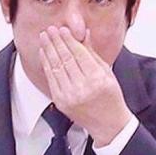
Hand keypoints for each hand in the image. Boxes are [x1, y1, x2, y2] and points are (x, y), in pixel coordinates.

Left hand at [38, 26, 131, 146]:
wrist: (108, 124)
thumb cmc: (111, 98)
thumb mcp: (107, 73)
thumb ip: (93, 53)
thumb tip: (84, 34)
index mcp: (97, 79)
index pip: (79, 54)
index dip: (69, 40)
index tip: (63, 29)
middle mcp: (82, 88)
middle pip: (65, 58)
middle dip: (56, 41)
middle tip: (50, 29)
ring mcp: (69, 96)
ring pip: (55, 67)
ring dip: (48, 50)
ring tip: (44, 37)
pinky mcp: (60, 101)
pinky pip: (51, 79)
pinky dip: (46, 64)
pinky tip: (44, 53)